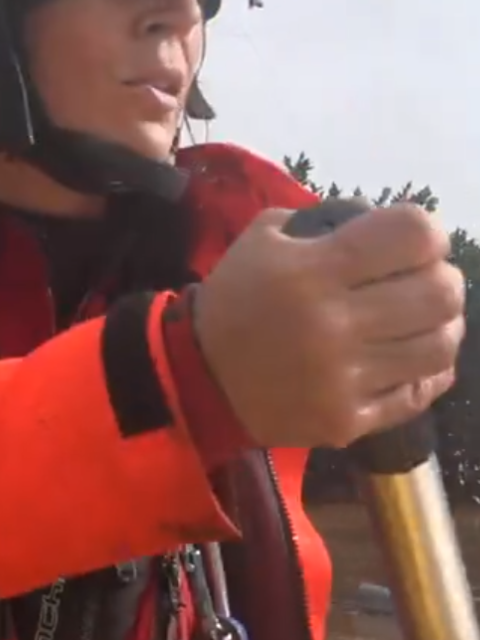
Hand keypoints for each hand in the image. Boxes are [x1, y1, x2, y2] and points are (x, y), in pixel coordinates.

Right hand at [193, 201, 465, 449]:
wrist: (197, 378)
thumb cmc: (235, 301)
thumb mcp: (261, 240)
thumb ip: (323, 220)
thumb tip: (384, 225)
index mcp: (311, 271)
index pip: (413, 234)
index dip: (426, 232)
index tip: (414, 243)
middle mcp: (333, 324)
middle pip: (440, 292)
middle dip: (441, 278)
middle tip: (422, 281)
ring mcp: (343, 378)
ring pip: (440, 346)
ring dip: (441, 326)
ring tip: (423, 321)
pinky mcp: (347, 419)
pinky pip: (419, 393)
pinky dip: (425, 372)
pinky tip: (411, 359)